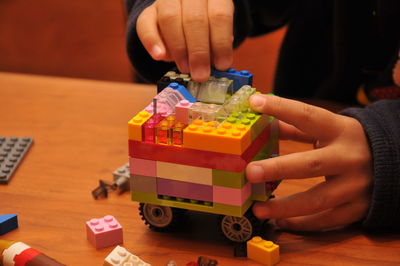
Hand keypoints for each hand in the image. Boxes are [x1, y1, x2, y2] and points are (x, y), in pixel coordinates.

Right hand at [136, 0, 233, 81]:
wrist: (184, 16)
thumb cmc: (207, 28)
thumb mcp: (218, 32)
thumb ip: (217, 45)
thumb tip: (217, 63)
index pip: (219, 16)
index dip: (221, 42)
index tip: (222, 65)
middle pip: (194, 19)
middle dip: (198, 51)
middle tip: (201, 74)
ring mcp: (167, 0)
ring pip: (170, 19)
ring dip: (179, 48)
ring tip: (185, 69)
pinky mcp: (149, 12)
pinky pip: (145, 25)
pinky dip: (152, 42)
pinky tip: (159, 56)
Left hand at [246, 94, 372, 230]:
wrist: (394, 162)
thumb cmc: (352, 142)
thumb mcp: (330, 129)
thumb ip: (297, 127)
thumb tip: (263, 124)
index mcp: (341, 130)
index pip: (307, 116)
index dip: (281, 108)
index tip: (255, 102)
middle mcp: (349, 157)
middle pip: (311, 164)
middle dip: (279, 168)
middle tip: (250, 172)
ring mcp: (355, 186)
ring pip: (317, 200)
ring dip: (285, 207)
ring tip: (258, 208)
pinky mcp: (358, 208)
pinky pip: (326, 220)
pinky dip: (301, 223)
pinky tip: (280, 221)